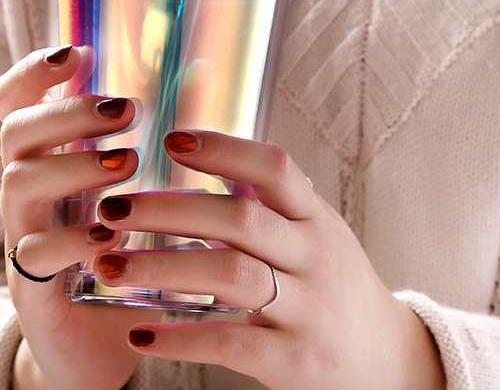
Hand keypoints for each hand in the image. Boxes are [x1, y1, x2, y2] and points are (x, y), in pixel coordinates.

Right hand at [0, 46, 160, 389]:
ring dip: (74, 165)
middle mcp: (29, 190)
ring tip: (127, 163)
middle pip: (16, 130)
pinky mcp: (30, 286)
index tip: (76, 52)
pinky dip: (73, 238)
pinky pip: (34, 252)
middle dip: (68, 111)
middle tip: (125, 111)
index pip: (15, 101)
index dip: (33, 70)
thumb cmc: (126, 255)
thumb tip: (200, 74)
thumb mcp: (134, 193)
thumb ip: (154, 141)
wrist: (102, 344)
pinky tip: (110, 237)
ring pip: (18, 181)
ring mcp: (23, 235)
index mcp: (51, 159)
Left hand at [89, 130, 446, 389]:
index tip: (170, 139)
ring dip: (162, 269)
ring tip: (111, 268)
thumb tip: (204, 156)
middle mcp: (315, 256)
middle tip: (114, 208)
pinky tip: (140, 332)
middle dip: (170, 210)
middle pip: (239, 219)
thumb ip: (269, 202)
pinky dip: (181, 337)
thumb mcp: (314, 232)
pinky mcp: (296, 360)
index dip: (223, 148)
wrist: (388, 359)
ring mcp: (309, 309)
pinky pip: (232, 343)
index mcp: (315, 217)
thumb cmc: (334, 284)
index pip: (274, 168)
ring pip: (231, 277)